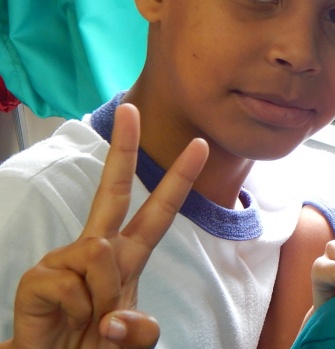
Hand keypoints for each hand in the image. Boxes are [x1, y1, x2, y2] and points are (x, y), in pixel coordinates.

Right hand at [7, 103, 208, 348]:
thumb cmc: (92, 347)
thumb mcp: (131, 341)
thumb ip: (138, 331)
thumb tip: (116, 318)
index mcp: (128, 256)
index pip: (157, 211)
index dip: (178, 179)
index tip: (197, 145)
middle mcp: (98, 250)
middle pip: (112, 192)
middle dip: (123, 148)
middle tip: (130, 108)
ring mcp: (66, 258)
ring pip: (101, 253)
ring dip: (104, 297)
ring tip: (88, 321)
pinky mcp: (40, 275)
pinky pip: (74, 283)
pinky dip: (79, 310)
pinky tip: (66, 319)